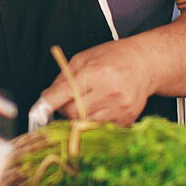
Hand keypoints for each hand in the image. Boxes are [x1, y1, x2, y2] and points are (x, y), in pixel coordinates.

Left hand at [39, 39, 154, 123]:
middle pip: (74, 114)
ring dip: (79, 118)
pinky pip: (102, 128)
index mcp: (97, 72)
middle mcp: (111, 92)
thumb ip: (64, 77)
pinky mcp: (128, 119)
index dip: (49, 104)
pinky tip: (101, 108)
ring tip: (86, 103)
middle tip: (68, 101)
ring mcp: (121, 108)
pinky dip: (95, 121)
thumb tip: (47, 98)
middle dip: (65, 110)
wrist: (146, 63)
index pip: (65, 94)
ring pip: (87, 124)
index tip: (38, 110)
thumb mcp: (85, 57)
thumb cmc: (114, 57)